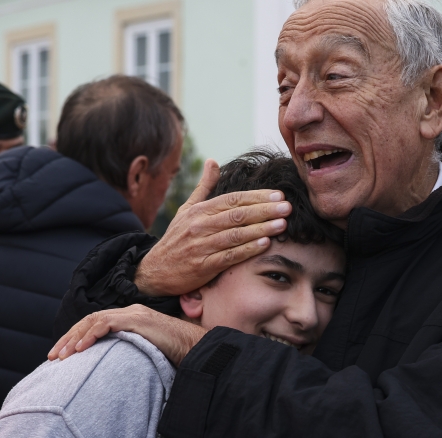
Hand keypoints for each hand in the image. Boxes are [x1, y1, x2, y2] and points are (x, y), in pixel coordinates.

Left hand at [48, 304, 204, 365]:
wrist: (195, 347)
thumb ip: (128, 349)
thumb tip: (110, 362)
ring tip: (62, 356)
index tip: (61, 355)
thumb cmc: (174, 352)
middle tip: (53, 356)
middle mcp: (130, 312)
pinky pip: (107, 323)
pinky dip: (91, 335)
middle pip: (90, 320)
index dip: (75, 337)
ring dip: (74, 338)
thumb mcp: (145, 350)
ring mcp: (134, 314)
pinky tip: (81, 349)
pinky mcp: (138, 319)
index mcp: (130, 318)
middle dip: (68, 338)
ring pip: (94, 320)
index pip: (95, 322)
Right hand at [136, 159, 291, 295]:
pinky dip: (247, 250)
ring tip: (282, 224)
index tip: (278, 195)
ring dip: (261, 229)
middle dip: (264, 210)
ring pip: (235, 235)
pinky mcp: (203, 267)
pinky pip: (229, 256)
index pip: (232, 200)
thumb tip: (212, 161)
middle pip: (237, 215)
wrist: (154, 271)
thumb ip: (203, 187)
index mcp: (199, 211)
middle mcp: (200, 226)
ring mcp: (201, 246)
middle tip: (287, 207)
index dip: (257, 197)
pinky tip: (265, 244)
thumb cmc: (176, 238)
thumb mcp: (186, 210)